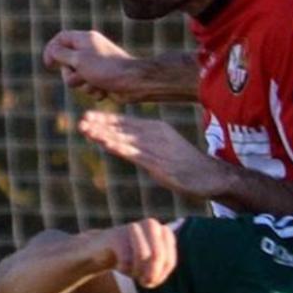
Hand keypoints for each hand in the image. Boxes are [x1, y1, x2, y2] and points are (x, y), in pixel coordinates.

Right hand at [43, 30, 140, 101]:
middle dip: (70, 75)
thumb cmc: (106, 68)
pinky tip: (105, 90)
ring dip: (83, 85)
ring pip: (76, 78)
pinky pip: (87, 87)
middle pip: (66, 62)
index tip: (49, 64)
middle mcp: (90, 50)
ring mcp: (96, 65)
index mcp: (84, 39)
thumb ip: (61, 54)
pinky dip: (94, 91)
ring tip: (96, 83)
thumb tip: (52, 51)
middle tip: (81, 76)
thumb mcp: (78, 59)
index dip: (51, 50)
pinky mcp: (101, 79)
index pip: (61, 38)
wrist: (133, 83)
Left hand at [79, 111, 220, 199]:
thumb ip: (144, 145)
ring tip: (86, 131)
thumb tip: (124, 145)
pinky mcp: (160, 163)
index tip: (88, 117)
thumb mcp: (163, 149)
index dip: (106, 120)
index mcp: (156, 128)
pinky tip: (105, 145)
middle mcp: (156, 134)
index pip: (126, 123)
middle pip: (123, 128)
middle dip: (101, 125)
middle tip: (81, 122)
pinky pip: (135, 154)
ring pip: (126, 139)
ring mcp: (158, 148)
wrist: (212, 175)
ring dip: (104, 134)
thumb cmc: (186, 164)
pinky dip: (118, 147)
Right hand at [96, 219, 177, 288]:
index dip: (160, 277)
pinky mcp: (116, 235)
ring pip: (144, 256)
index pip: (170, 262)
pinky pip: (126, 259)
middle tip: (140, 280)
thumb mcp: (149, 268)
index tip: (149, 280)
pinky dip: (124, 269)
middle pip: (158, 257)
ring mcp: (134, 227)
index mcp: (164, 232)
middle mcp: (152, 224)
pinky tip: (120, 267)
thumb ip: (157, 273)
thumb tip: (151, 277)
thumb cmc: (130, 260)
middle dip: (149, 275)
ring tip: (131, 272)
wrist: (100, 250)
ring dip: (137, 271)